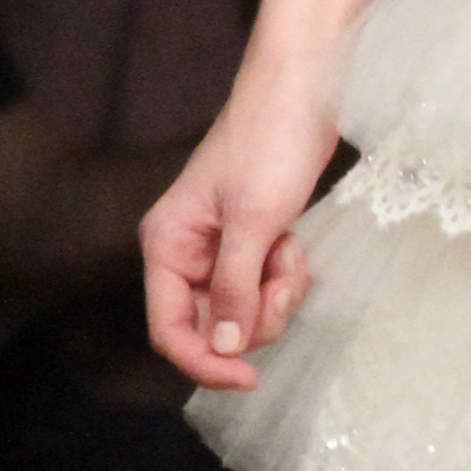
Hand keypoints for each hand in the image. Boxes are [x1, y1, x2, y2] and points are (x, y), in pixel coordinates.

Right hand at [139, 59, 341, 389]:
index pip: (169, 330)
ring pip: (244, 313)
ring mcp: (218, 252)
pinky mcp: (250, 245)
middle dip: (255, 317)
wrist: (304, 92)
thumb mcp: (253, 222)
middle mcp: (185, 254)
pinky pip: (265, 289)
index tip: (249, 378)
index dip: (205, 362)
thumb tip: (222, 346)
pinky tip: (294, 244)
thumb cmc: (269, 143)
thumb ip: (233, 289)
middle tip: (282, 279)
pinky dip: (285, 277)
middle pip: (211, 327)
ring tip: (289, 252)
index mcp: (166, 246)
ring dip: (276, 295)